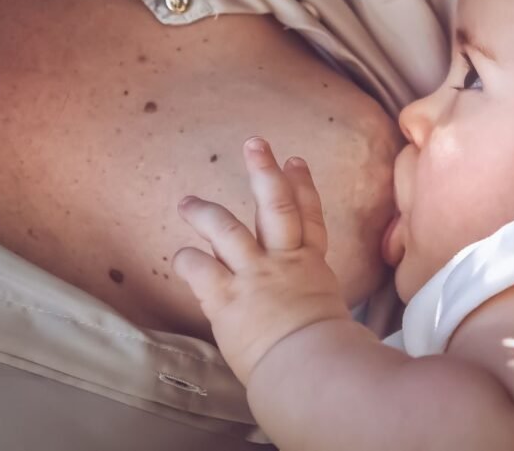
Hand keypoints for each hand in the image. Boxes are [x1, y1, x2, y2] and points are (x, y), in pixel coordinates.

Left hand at [174, 137, 351, 382]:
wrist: (312, 370)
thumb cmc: (328, 356)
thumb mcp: (332, 318)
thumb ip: (316, 305)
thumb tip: (317, 319)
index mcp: (310, 268)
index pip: (309, 219)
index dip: (302, 187)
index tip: (294, 161)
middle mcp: (283, 263)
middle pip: (276, 206)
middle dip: (265, 172)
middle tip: (254, 144)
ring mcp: (254, 276)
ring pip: (228, 229)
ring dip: (205, 211)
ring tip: (186, 202)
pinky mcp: (227, 297)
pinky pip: (200, 269)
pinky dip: (188, 261)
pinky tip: (181, 256)